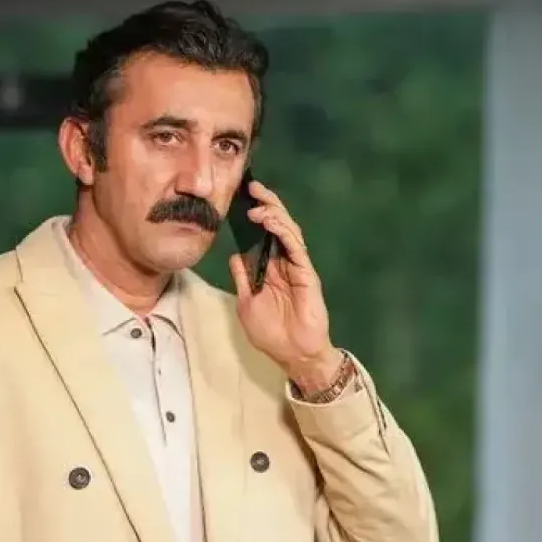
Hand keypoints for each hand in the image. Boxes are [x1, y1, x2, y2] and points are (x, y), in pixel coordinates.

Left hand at [228, 179, 343, 391]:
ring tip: (257, 204)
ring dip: (273, 214)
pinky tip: (271, 222)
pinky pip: (296, 247)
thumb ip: (243, 278)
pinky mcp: (307, 273)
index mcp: (269, 268)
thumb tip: (234, 256)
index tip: (240, 197)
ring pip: (288, 231)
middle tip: (251, 187)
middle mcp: (284, 263)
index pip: (262, 234)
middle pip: (277, 225)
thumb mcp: (247, 303)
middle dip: (266, 204)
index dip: (254, 215)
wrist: (293, 354)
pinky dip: (284, 232)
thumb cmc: (271, 333)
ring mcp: (297, 266)